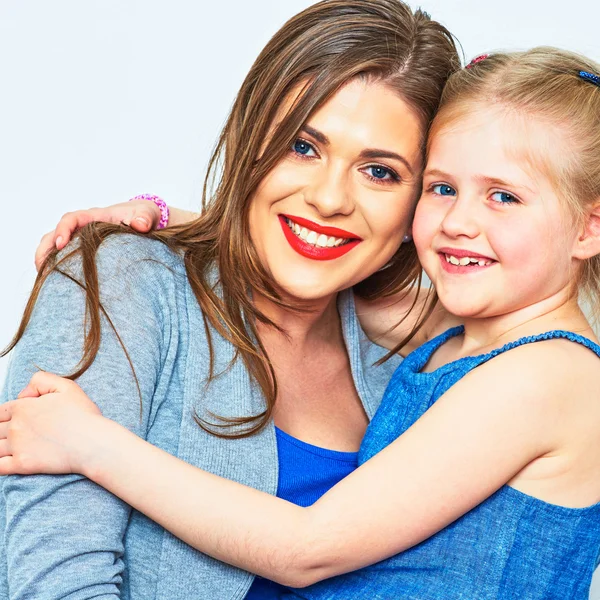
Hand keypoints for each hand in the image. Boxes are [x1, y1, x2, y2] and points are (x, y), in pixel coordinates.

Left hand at [0, 372, 102, 475]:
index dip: (4, 415)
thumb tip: (23, 394)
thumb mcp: (66, 386)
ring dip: (0, 445)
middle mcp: (16, 426)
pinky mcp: (22, 465)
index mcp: (23, 407)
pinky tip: (5, 461)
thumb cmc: (82, 416)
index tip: (12, 419)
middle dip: (2, 430)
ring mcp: (17, 446)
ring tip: (10, 445)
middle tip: (17, 432)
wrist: (92, 442)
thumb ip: (40, 381)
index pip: (0, 411)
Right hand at [35, 200, 162, 270]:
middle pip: (55, 234)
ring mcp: (81, 240)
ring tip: (44, 278)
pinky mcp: (84, 252)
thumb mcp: (147, 214)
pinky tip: (58, 283)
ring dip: (46, 259)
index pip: (72, 219)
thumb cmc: (143, 215)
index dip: (63, 230)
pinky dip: (58, 267)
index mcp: (94, 217)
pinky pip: (65, 258)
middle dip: (45, 248)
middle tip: (40, 266)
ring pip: (55, 246)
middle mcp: (83, 228)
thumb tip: (141, 225)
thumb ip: (144, 218)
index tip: (61, 244)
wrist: (144, 221)